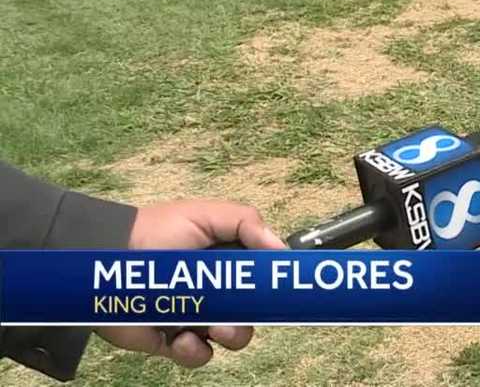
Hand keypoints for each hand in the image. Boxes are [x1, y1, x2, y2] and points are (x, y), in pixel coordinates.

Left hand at [108, 200, 284, 366]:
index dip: (274, 283)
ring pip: (233, 336)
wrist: (107, 258)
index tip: (283, 287)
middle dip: (255, 314)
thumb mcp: (205, 215)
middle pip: (255, 311)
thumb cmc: (157, 231)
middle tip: (244, 311)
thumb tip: (281, 249)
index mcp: (229, 261)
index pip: (263, 276)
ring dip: (232, 334)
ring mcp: (197, 317)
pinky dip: (195, 351)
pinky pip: (198, 355)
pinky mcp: (172, 340)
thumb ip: (247, 223)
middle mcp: (218, 290)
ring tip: (215, 328)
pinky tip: (182, 336)